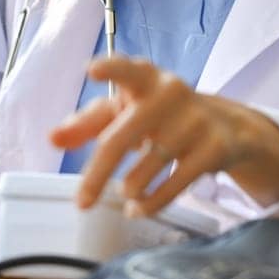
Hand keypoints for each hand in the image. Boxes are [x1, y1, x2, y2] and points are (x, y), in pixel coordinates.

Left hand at [46, 55, 278, 216]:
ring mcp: (196, 119)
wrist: (226, 126)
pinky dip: (152, 202)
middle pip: (122, 137)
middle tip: (81, 203)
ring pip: (148, 164)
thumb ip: (88, 123)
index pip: (126, 68)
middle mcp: (171, 92)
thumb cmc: (159, 115)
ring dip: (130, 188)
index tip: (92, 71)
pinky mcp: (215, 147)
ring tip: (124, 196)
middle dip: (98, 173)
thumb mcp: (126, 111)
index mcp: (145, 78)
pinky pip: (175, 183)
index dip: (110, 69)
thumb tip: (53, 138)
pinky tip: (138, 209)